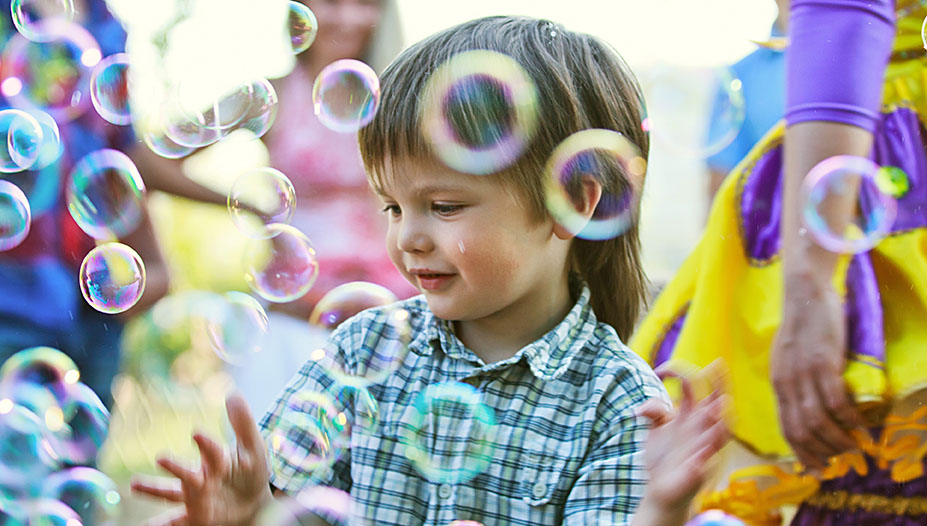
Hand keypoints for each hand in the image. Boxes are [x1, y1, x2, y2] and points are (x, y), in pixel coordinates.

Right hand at [131, 394, 273, 525]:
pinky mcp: (196, 517)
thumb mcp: (253, 449)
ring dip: (154, 489)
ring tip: (135, 484)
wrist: (254, 503)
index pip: (212, 451)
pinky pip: (175, 523)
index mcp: (216, 459)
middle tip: (161, 458)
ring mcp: (196, 498)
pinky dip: (159, 525)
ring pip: (172, 494)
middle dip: (176, 466)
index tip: (198, 434)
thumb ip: (243, 424)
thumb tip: (232, 393)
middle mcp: (201, 477)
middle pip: (186, 472)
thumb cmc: (251, 472)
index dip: (207, 444)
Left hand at [637, 366, 728, 511]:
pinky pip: (706, 463)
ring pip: (722, 432)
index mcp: (691, 415)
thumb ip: (654, 411)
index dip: (679, 371)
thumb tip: (644, 408)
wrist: (660, 491)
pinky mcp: (699, 472)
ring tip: (720, 405)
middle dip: (720, 384)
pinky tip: (702, 452)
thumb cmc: (662, 458)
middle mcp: (701, 429)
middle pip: (718, 402)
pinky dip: (704, 457)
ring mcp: (703, 449)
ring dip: (721, 419)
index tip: (659, 371)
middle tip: (719, 365)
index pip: (695, 386)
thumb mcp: (656, 430)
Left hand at [771, 283, 861, 468]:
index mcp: (778, 383)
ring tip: (856, 449)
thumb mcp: (787, 358)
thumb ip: (794, 381)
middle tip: (840, 462)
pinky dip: (850, 420)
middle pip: (801, 431)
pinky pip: (836, 402)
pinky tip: (862, 427)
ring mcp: (804, 374)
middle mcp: (787, 383)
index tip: (816, 468)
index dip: (801, 452)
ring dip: (839, 441)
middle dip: (821, 453)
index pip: (786, 428)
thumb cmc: (801, 325)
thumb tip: (807, 405)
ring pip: (819, 422)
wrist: (804, 294)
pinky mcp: (823, 363)